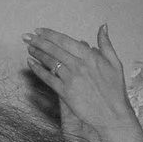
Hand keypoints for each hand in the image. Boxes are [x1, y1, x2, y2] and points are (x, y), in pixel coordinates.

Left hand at [23, 26, 131, 141]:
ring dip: (37, 53)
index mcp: (90, 56)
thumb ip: (106, 44)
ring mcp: (71, 78)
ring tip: (29, 48)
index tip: (39, 31)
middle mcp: (79, 65)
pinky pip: (48, 78)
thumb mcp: (115, 63)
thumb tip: (103, 26)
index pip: (65, 41)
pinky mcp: (65, 92)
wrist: (112, 114)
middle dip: (38, 41)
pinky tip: (30, 63)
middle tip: (27, 36)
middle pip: (54, 49)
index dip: (50, 35)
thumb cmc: (115, 90)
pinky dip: (38, 70)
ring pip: (50, 62)